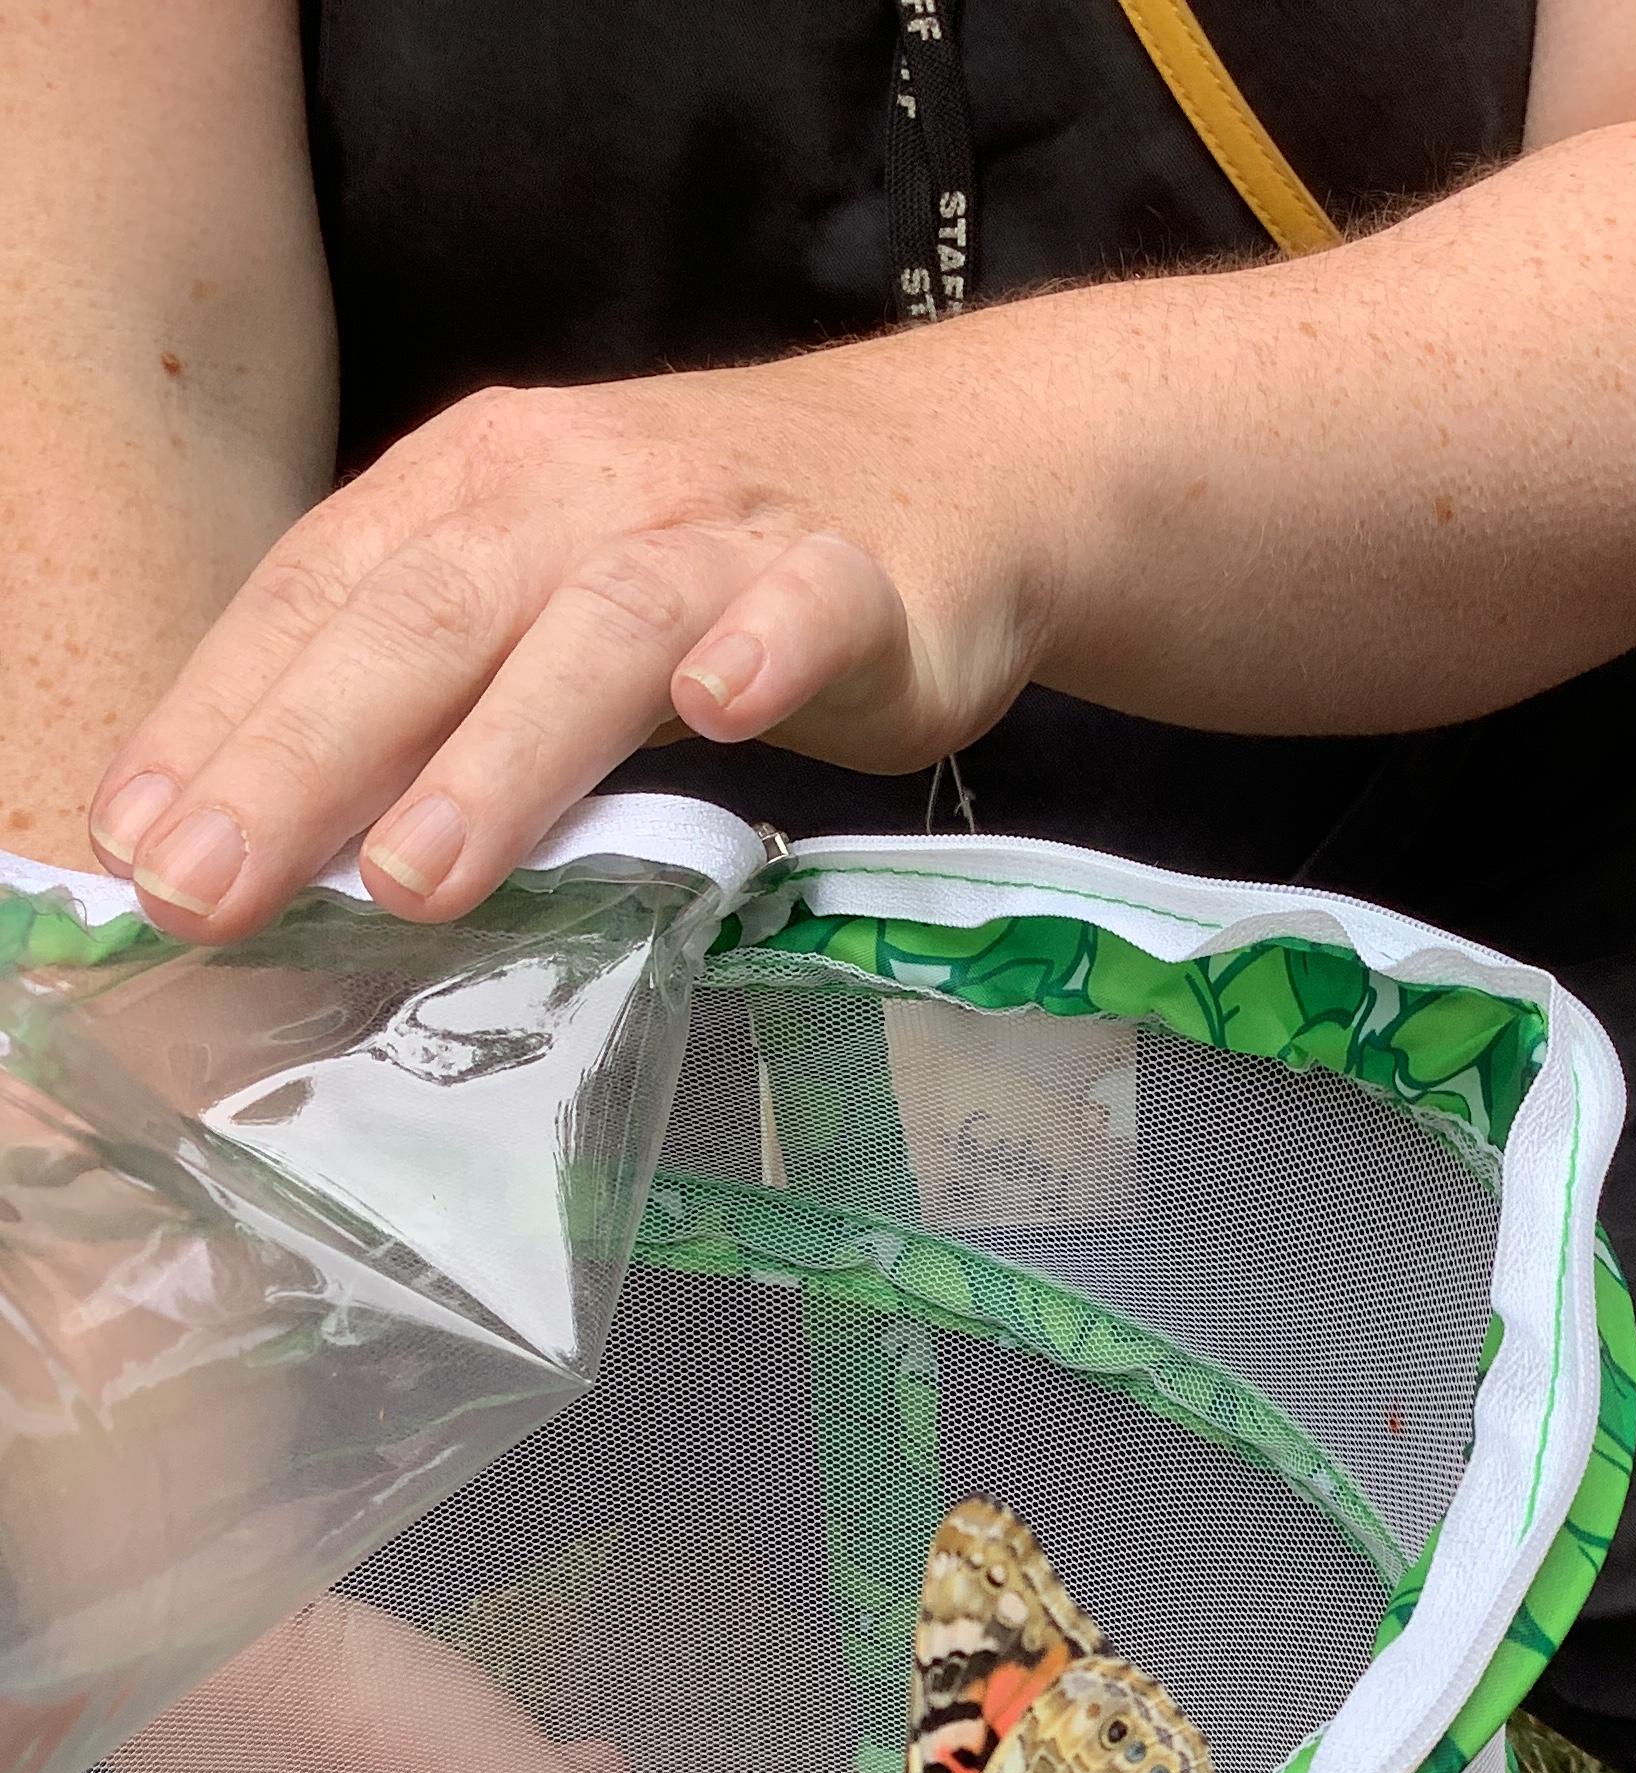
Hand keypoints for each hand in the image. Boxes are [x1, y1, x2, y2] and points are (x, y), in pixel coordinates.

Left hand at [86, 342, 1061, 941]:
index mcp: (470, 492)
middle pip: (417, 622)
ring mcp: (719, 533)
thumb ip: (426, 701)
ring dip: (498, 753)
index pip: (315, 599)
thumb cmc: (714, 566)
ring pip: (593, 630)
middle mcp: (575, 493)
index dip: (218, 720)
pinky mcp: (856, 582)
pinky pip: (803, 612)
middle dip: (299, 759)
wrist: (953, 470)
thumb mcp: (539, 600)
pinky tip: (718, 710)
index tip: (133, 852)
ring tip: (415, 877)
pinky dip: (760, 653)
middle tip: (208, 892)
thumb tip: (272, 847)